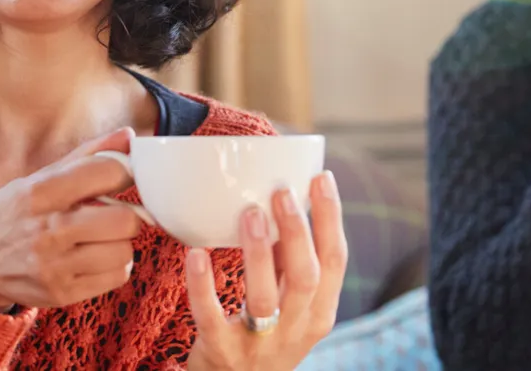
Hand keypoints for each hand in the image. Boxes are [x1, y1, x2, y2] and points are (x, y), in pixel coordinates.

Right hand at [0, 127, 143, 311]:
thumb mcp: (37, 180)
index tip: (121, 176)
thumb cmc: (10, 215)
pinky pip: (117, 277)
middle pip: (124, 221)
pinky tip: (94, 258)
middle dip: (126, 214)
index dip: (124, 172)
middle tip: (112, 214)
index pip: (106, 174)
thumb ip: (86, 157)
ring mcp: (54, 266)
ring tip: (99, 238)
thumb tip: (129, 136)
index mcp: (40, 193)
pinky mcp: (62, 293)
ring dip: (118, 243)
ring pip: (124, 251)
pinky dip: (113, 265)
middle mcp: (47, 230)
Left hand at [184, 171, 347, 370]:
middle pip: (306, 277)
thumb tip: (280, 201)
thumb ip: (286, 263)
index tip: (321, 178)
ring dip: (258, 254)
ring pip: (265, 299)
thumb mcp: (288, 305)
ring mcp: (260, 344)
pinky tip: (195, 254)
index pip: (335, 261)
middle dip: (297, 232)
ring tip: (249, 214)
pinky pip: (212, 317)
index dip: (331, 219)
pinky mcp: (222, 351)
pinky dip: (203, 285)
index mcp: (319, 312)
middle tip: (281, 191)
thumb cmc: (263, 337)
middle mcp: (296, 328)